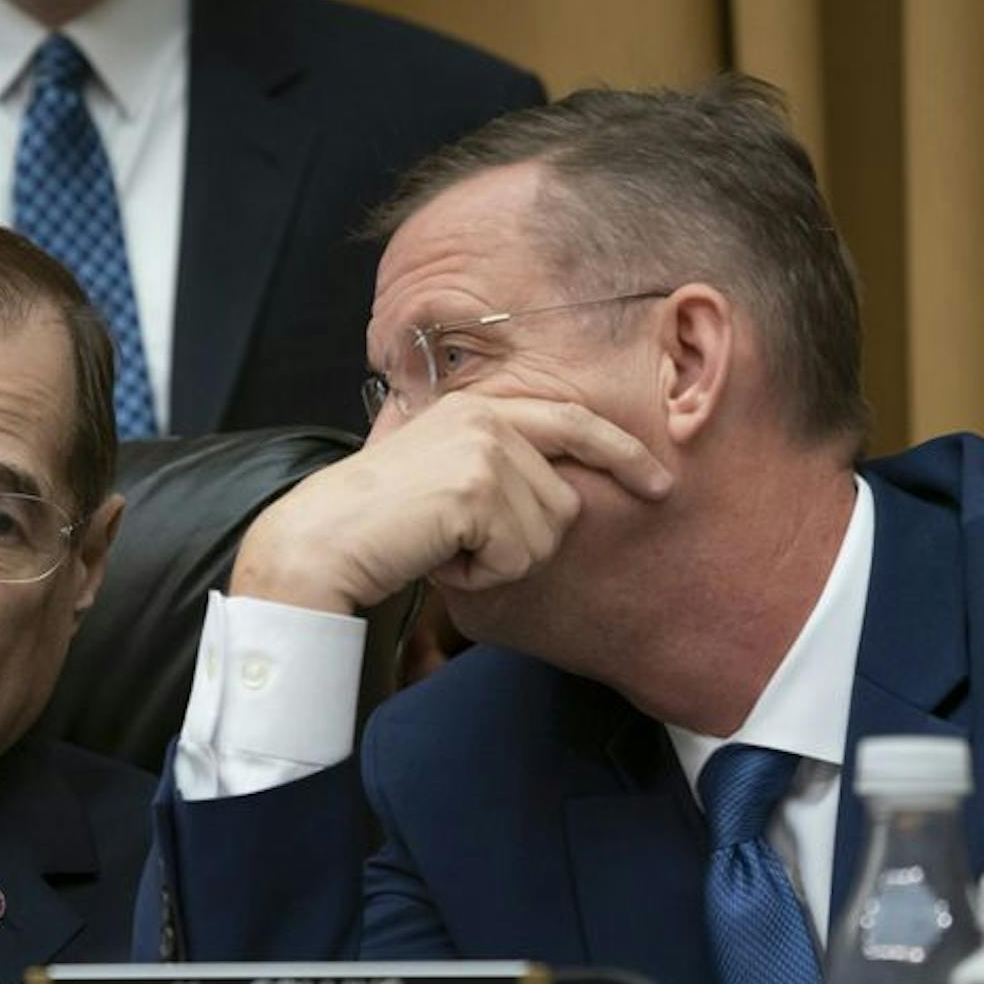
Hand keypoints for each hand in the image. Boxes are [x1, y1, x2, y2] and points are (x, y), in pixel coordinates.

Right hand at [228, 393, 672, 614]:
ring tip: (442, 546)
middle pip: (562, 503)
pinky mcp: (478, 489)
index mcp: (480, 408)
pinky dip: (481, 575)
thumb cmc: (379, 523)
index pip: (573, 422)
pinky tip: (437, 556)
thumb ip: (496, 470)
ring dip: (497, 561)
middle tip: (458, 543)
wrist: (324, 541)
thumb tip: (560, 495)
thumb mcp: (443, 478)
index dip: (622, 454)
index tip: (660, 482)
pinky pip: (516, 558)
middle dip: (521, 542)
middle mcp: (488, 419)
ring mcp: (485, 450)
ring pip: (544, 535)